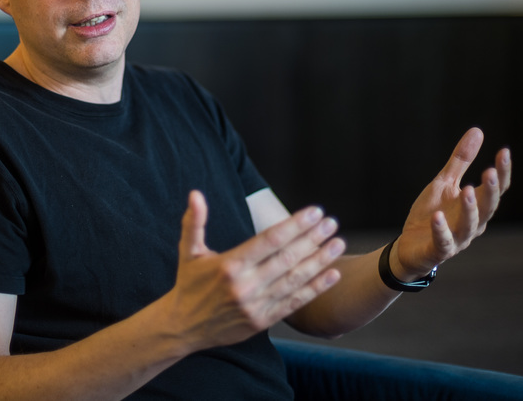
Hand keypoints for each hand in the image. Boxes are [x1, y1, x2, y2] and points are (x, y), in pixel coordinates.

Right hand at [162, 191, 344, 350]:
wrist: (182, 328)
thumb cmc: (188, 284)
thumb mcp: (189, 252)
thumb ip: (194, 222)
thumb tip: (195, 194)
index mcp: (229, 265)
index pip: (269, 240)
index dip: (294, 225)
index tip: (314, 212)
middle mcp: (245, 286)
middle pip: (287, 258)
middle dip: (313, 238)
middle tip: (332, 222)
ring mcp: (255, 305)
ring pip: (295, 280)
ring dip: (320, 261)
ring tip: (339, 243)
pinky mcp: (262, 321)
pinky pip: (294, 303)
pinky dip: (316, 289)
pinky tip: (333, 274)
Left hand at [392, 128, 510, 279]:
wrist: (409, 246)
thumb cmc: (432, 213)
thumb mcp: (444, 182)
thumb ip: (461, 160)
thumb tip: (478, 130)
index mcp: (476, 206)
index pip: (495, 190)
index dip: (502, 172)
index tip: (504, 152)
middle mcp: (472, 224)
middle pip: (488, 208)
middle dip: (490, 190)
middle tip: (490, 171)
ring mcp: (457, 238)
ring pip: (469, 226)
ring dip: (469, 209)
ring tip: (467, 190)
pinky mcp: (438, 250)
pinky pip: (442, 241)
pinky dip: (441, 229)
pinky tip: (437, 216)